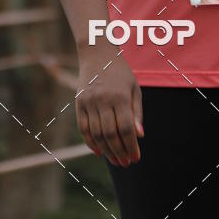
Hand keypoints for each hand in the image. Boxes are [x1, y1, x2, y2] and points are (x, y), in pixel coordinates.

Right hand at [75, 46, 143, 166]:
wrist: (97, 54)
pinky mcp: (79, 103)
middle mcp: (103, 100)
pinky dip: (90, 142)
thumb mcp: (134, 88)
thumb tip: (139, 136)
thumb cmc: (120, 72)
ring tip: (116, 160)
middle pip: (110, 134)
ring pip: (96, 134)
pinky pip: (83, 128)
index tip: (136, 158)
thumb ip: (136, 112)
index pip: (126, 128)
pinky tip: (100, 152)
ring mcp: (89, 102)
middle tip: (126, 163)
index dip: (131, 146)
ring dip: (106, 151)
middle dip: (119, 152)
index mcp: (120, 96)